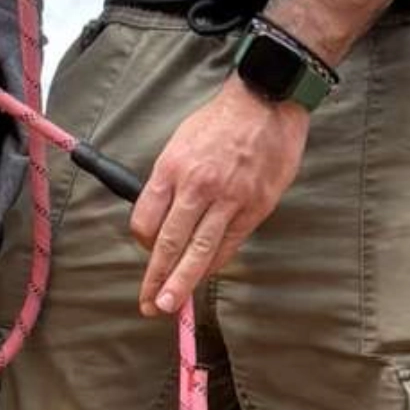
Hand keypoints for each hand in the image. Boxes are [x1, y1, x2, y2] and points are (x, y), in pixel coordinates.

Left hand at [131, 77, 310, 314]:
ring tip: (169, 306)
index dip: (143, 243)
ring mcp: (228, 200)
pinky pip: (228, 245)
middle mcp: (197, 186)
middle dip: (156, 279)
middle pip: (169, 243)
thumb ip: (170, 182)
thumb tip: (161, 220)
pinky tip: (204, 277)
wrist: (266, 103)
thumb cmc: (221, 122)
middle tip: (147, 306)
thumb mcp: (181, 142)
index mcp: (173, 167)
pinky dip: (213, 265)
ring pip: (199, 251)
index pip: (146, 219)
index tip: (146, 253)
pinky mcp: (254, 209)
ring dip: (182, 283)